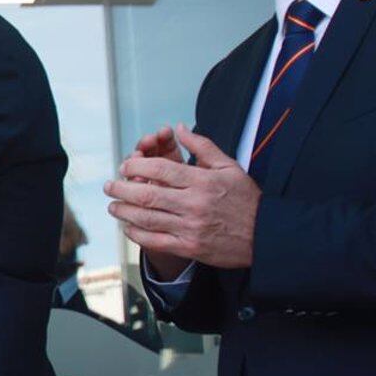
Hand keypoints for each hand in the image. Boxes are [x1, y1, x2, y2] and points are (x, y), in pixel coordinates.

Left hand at [105, 126, 258, 270]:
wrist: (266, 235)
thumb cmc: (246, 199)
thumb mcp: (229, 167)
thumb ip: (203, 146)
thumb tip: (180, 128)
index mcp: (202, 181)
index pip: (160, 169)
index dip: (137, 166)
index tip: (125, 165)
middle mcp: (194, 204)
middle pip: (147, 194)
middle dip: (122, 189)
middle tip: (109, 186)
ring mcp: (191, 227)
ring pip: (147, 218)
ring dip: (124, 212)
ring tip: (113, 206)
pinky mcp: (190, 247)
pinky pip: (156, 241)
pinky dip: (137, 235)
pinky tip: (128, 227)